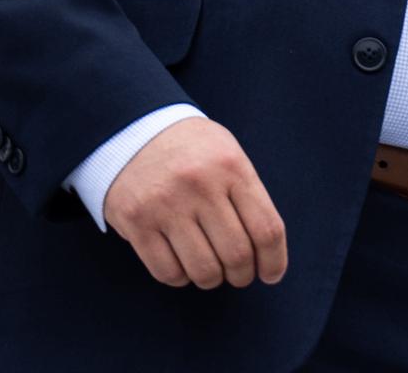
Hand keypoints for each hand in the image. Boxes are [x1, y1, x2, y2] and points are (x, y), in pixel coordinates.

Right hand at [102, 116, 288, 288]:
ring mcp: (166, 204)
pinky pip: (168, 272)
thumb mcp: (227, 154)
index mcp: (231, 166)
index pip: (266, 230)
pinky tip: (181, 263)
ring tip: (210, 269)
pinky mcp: (137, 221)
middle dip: (242, 275)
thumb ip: (247, 196)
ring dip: (212, 279)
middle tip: (237, 274)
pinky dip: (181, 277)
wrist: (133, 128)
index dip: (274, 261)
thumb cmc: (191, 150)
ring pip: (204, 271)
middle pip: (237, 255)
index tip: (270, 274)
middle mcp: (200, 185)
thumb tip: (266, 253)